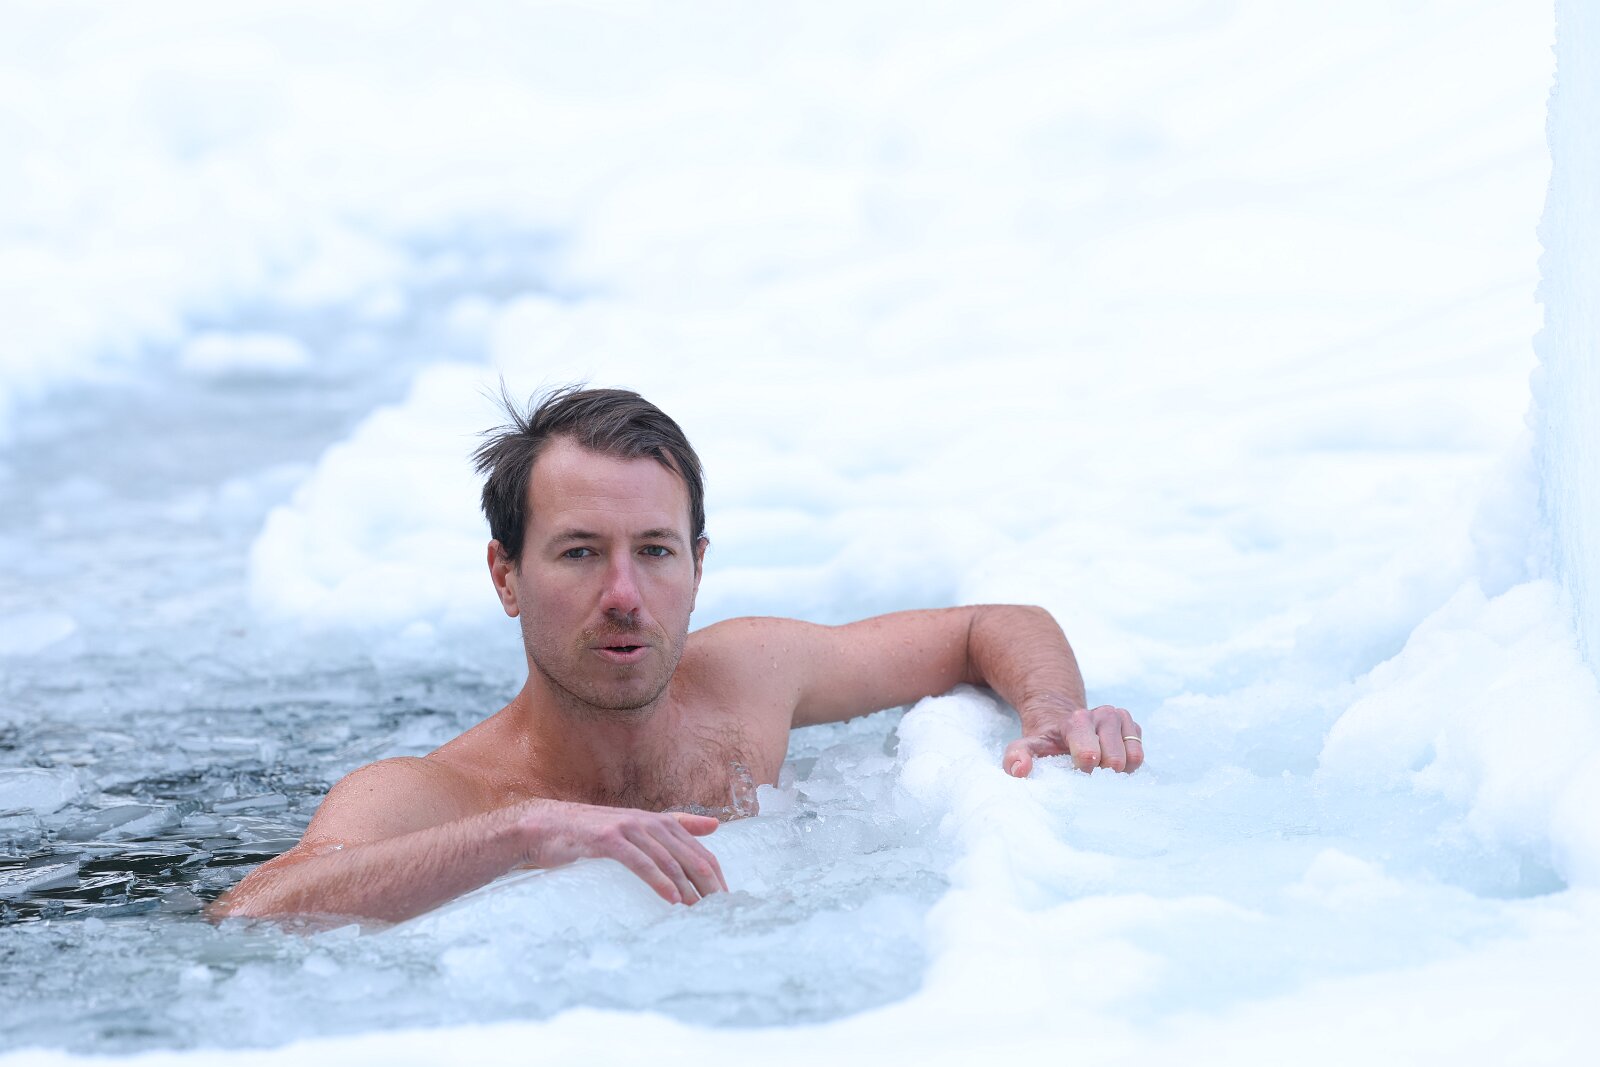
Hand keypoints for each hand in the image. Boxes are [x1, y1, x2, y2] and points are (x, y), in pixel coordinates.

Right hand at [518, 800, 727, 903]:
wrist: (544, 827)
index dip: (715, 875)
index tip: (726, 901)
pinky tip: (672, 898)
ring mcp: (628, 829)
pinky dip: (659, 880)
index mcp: (659, 822)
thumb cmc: (591, 833)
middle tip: (721, 910)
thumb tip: (716, 825)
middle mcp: (647, 822)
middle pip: (689, 855)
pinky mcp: (608, 840)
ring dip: (687, 886)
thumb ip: (676, 825)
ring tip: (701, 910)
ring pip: (668, 859)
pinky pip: (640, 862)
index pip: (699, 850)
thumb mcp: (636, 828)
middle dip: (708, 884)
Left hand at [1003, 703, 1142, 776]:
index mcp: (1077, 720)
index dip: (1085, 769)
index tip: (1076, 771)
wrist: (1063, 723)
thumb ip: (1016, 756)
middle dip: (1101, 773)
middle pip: (1114, 761)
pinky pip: (1140, 756)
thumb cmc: (1046, 741)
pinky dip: (1128, 766)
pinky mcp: (1134, 727)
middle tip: (1087, 771)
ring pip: (1132, 758)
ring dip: (1116, 771)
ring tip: (1098, 767)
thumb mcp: (1026, 746)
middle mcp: (1103, 714)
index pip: (1091, 753)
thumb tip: (1020, 771)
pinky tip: (1110, 763)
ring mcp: (1121, 718)